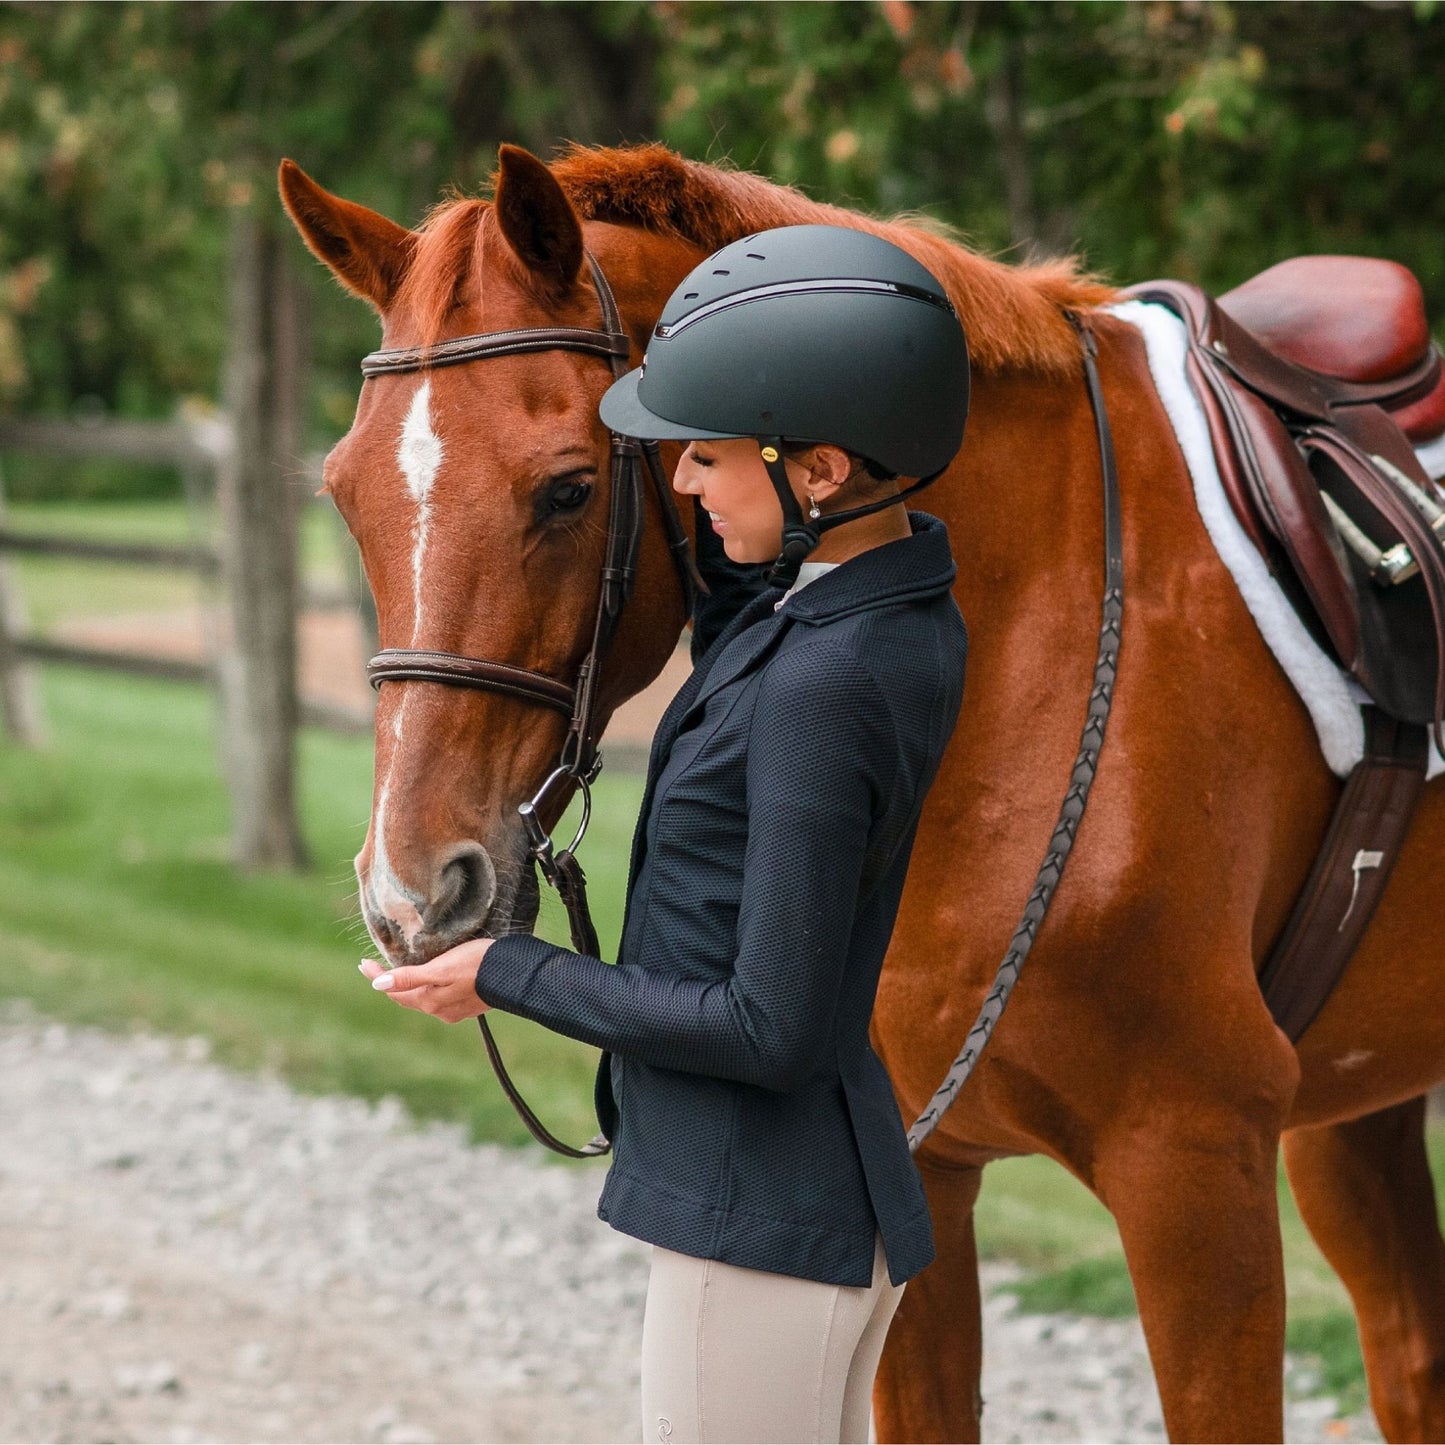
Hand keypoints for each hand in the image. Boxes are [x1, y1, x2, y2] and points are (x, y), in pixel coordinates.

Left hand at [359, 937, 496, 1023]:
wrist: (513, 974)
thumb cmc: (477, 965)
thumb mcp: (441, 968)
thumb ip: (410, 977)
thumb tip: (378, 985)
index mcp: (428, 1000)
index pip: (393, 990)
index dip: (376, 976)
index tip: (362, 963)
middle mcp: (438, 1010)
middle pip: (405, 997)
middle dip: (389, 983)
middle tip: (374, 968)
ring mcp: (453, 1010)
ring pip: (422, 1000)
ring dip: (407, 988)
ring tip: (399, 974)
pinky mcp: (467, 1005)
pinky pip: (438, 1000)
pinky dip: (426, 990)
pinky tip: (430, 983)